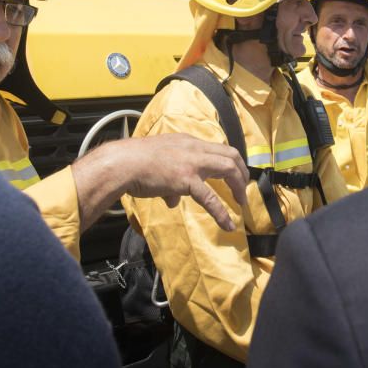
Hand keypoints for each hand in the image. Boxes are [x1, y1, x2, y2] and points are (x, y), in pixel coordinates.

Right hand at [71, 133, 247, 231]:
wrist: (123, 162)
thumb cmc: (135, 162)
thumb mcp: (158, 163)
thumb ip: (170, 182)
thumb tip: (173, 200)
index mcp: (188, 142)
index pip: (218, 147)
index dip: (230, 161)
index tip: (235, 174)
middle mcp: (194, 148)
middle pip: (230, 154)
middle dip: (241, 171)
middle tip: (243, 188)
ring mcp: (192, 162)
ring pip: (227, 168)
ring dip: (238, 186)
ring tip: (241, 202)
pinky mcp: (186, 179)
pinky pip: (210, 198)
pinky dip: (221, 212)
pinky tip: (228, 225)